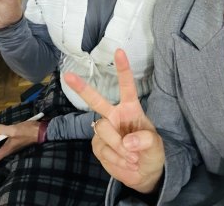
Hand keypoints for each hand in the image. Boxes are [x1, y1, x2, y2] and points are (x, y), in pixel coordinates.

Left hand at [0, 120, 39, 162]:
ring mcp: (13, 146)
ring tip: (1, 128)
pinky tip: (7, 128)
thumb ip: (2, 129)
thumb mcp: (13, 129)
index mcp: (7, 150)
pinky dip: (5, 136)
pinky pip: (7, 141)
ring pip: (2, 145)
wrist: (41, 131)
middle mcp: (9, 150)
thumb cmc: (27, 132)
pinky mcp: (17, 141)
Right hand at [65, 49, 164, 193]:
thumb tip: (126, 141)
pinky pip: (102, 149)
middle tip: (68, 75)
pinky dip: (115, 158)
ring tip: (133, 158)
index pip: (127, 87)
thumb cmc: (151, 153)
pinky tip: (125, 162)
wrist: (143, 174)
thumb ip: (144, 140)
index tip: (119, 50)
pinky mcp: (97, 146)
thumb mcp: (156, 146)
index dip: (123, 69)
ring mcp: (104, 130)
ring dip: (118, 147)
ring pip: (103, 130)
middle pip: (96, 100)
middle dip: (81, 88)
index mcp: (130, 109)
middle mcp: (114, 116)